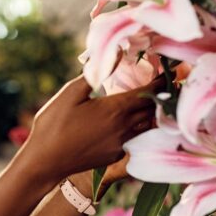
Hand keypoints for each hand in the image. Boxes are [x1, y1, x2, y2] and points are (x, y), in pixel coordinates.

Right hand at [21, 75, 158, 183]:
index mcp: (115, 109)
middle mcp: (124, 128)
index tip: (170, 74)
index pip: (148, 93)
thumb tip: (117, 54)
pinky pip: (132, 139)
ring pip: (145, 126)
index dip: (161, 82)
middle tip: (167, 85)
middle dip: (159, 96)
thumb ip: (96, 74)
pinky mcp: (114, 156)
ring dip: (151, 113)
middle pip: (151, 109)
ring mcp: (120, 144)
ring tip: (152, 102)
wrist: (45, 162)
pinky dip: (136, 128)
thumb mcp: (70, 93)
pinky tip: (130, 122)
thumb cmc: (54, 124)